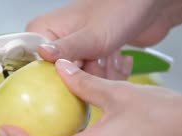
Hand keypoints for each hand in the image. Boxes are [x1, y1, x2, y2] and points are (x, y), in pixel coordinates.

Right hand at [26, 0, 174, 78]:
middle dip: (83, 78)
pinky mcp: (90, 58)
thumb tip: (42, 55)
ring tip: (112, 57)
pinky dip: (109, 75)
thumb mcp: (91, 36)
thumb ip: (66, 49)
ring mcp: (74, 51)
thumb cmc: (120, 10)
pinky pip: (93, 79)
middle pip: (58, 79)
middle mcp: (55, 42)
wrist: (151, 6)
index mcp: (44, 31)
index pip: (31, 67)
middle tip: (98, 63)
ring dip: (101, 76)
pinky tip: (119, 59)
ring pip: (79, 82)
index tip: (69, 80)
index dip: (50, 79)